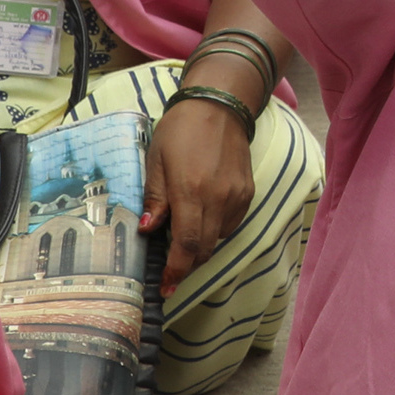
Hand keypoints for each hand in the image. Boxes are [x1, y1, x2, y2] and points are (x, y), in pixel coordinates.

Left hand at [143, 92, 256, 294]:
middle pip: (203, 249)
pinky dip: (215, 229)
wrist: (220, 105)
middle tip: (169, 270)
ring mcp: (236, 196)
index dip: (176, 271)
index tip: (165, 288)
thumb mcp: (156, 160)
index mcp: (191, 191)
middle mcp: (218, 198)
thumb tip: (147, 231)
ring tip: (183, 233)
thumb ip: (155, 198)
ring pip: (217, 239)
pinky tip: (203, 214)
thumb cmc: (181, 130)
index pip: (186, 245)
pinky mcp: (247, 192)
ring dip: (199, 246)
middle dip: (186, 265)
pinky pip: (230, 224)